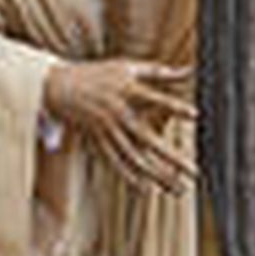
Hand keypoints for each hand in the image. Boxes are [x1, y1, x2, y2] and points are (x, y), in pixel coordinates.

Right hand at [42, 60, 195, 194]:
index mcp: (127, 90)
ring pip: (134, 156)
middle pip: (148, 138)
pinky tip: (146, 188)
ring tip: (177, 187)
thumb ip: (159, 72)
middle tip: (194, 171)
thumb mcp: (127, 67)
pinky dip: (130, 175)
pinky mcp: (98, 140)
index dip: (174, 106)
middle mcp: (118, 112)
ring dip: (156, 174)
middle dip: (172, 157)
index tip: (196, 115)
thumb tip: (189, 70)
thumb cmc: (98, 74)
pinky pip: (115, 161)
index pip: (156, 98)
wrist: (58, 86)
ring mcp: (107, 129)